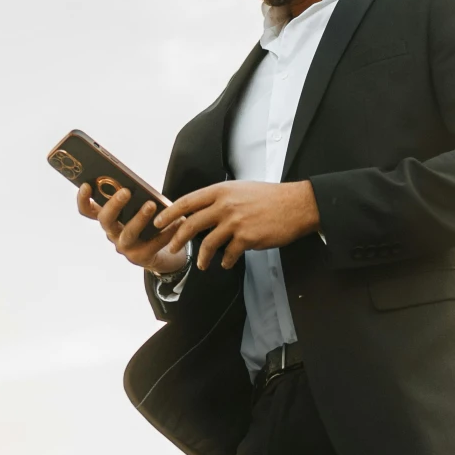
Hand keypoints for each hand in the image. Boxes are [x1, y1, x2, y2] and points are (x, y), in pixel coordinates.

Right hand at [78, 182, 189, 276]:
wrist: (158, 252)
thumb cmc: (145, 223)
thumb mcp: (135, 209)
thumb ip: (132, 198)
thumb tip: (135, 181)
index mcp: (107, 219)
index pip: (87, 211)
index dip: (83, 199)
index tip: (86, 185)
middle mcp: (112, 233)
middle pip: (105, 220)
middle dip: (114, 205)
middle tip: (126, 191)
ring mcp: (124, 247)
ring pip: (128, 232)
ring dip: (139, 218)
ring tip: (151, 204)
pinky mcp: (140, 257)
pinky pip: (153, 244)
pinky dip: (165, 232)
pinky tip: (176, 221)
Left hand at [159, 179, 319, 270]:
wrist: (296, 205)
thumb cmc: (269, 197)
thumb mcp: (240, 189)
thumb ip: (220, 199)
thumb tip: (202, 211)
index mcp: (221, 190)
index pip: (187, 201)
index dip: (170, 213)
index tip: (158, 222)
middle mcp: (225, 205)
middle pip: (192, 224)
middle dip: (178, 238)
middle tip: (172, 248)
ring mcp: (235, 221)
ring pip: (208, 243)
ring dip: (203, 257)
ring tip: (202, 264)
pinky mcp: (247, 237)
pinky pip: (229, 254)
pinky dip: (225, 261)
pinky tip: (226, 263)